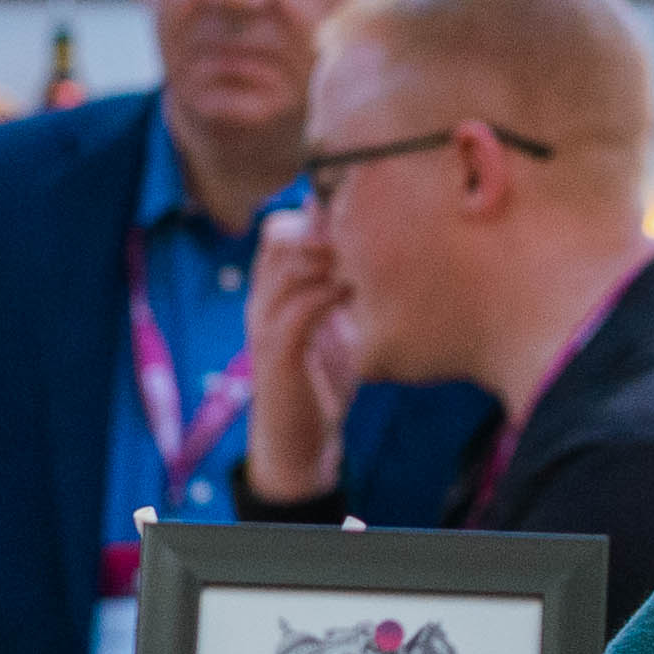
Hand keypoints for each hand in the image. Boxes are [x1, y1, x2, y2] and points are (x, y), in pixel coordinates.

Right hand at [242, 213, 354, 499]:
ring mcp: (265, 323)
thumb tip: (391, 248)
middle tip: (368, 231)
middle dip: (324, 224)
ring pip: (287, 264)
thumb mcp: (336, 323)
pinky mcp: (277, 354)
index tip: (363, 214)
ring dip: (331, 255)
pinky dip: (331, 295)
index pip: (282, 225)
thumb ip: (346, 286)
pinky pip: (300, 308)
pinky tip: (360, 294)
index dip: (317, 212)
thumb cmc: (322, 378)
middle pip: (279, 232)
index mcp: (272, 287)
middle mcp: (262, 297)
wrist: (300, 441)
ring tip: (368, 259)